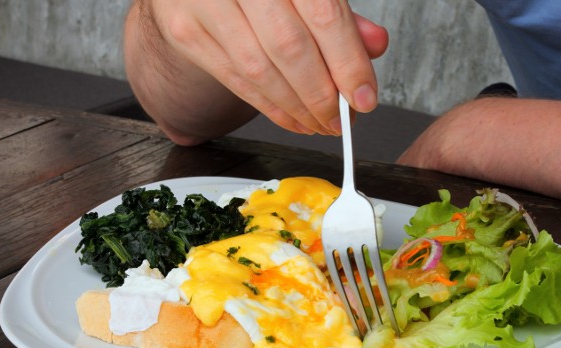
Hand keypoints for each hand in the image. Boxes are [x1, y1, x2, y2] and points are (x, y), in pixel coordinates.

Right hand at [144, 0, 387, 135]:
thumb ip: (337, 12)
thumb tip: (374, 44)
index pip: (323, 15)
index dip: (348, 62)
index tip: (363, 97)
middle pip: (289, 47)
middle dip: (321, 94)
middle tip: (340, 119)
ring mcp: (206, 3)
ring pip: (259, 70)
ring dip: (296, 107)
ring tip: (320, 123)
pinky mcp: (186, 31)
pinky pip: (235, 80)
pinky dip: (269, 107)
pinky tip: (292, 117)